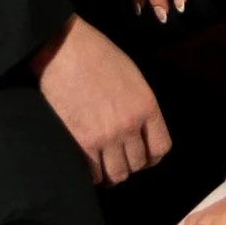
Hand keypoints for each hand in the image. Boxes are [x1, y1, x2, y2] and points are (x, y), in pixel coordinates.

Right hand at [35, 15, 170, 184]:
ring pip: (117, 174)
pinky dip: (91, 174)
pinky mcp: (81, 142)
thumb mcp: (133, 77)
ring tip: (102, 166)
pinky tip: (87, 164)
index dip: (152, 157)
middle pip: (138, 164)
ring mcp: (106, 136)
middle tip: (117, 159)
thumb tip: (139, 130)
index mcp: (147, 106)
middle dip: (129, 163)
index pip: (161, 148)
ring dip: (111, 173)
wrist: (64, 49)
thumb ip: (140, 106)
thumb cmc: (98, 56)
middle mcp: (130, 125)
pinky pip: (93, 175)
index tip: (142, 156)